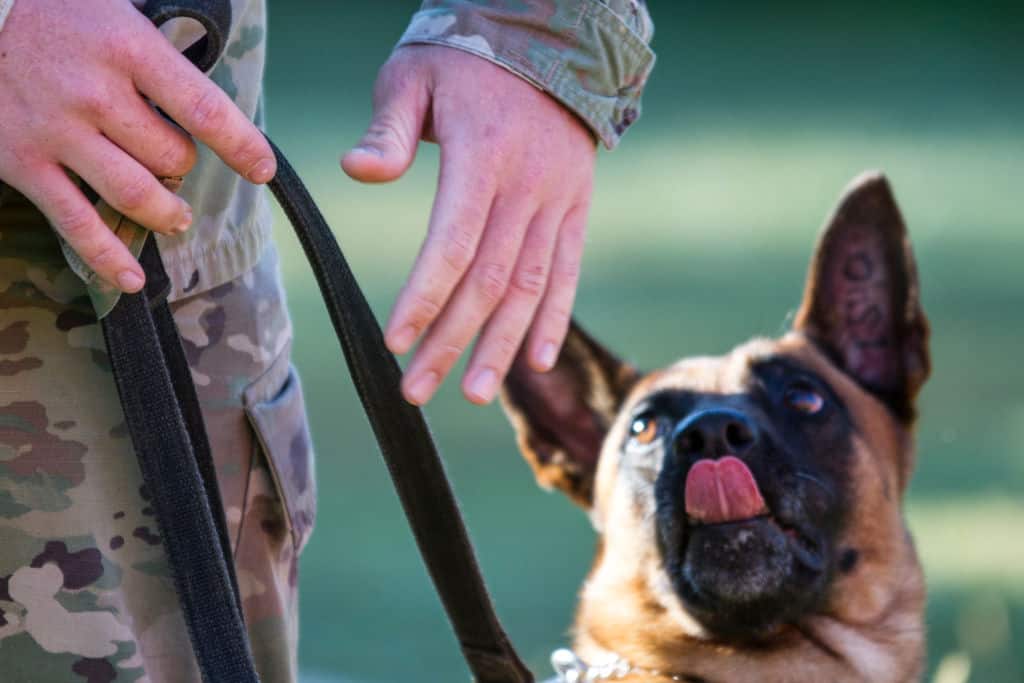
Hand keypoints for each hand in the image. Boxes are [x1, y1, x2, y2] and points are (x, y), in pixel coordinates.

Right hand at [0, 0, 275, 291]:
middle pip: (170, 156)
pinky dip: (107, 257)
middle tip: (175, 161)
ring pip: (135, 194)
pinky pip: (75, 222)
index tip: (262, 169)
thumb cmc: (60, 17)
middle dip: (183, 166)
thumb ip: (164, 64)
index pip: (203, 108)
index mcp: (127, 48)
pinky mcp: (22, 162)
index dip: (242, 146)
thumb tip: (215, 116)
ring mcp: (56, 130)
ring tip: (175, 217)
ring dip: (165, 213)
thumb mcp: (120, 17)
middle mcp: (94, 92)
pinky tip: (132, 279)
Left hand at [343, 46, 595, 405]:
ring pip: (530, 286)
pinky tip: (535, 362)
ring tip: (470, 392)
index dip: (425, 296)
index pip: (454, 242)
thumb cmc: (464, 62)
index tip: (395, 342)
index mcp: (484, 156)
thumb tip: (358, 171)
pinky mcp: (576, 209)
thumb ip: (388, 129)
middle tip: (416, 389)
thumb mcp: (413, 76)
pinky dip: (553, 318)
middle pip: (489, 279)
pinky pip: (568, 272)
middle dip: (451, 340)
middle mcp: (528, 186)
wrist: (548, 42)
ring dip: (501, 345)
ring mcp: (559, 201)